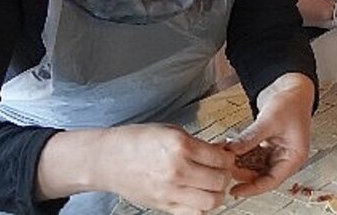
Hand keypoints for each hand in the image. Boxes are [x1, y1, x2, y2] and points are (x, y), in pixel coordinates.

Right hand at [90, 124, 235, 214]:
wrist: (107, 159)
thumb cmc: (136, 141)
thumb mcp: (171, 131)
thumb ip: (198, 143)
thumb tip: (221, 151)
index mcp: (180, 146)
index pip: (220, 158)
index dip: (229, 158)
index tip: (227, 157)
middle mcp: (177, 170)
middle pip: (219, 181)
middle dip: (226, 175)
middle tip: (222, 170)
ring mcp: (170, 191)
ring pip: (211, 201)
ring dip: (217, 194)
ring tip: (213, 186)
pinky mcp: (163, 205)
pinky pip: (194, 213)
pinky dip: (203, 207)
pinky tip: (200, 196)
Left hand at [225, 73, 314, 198]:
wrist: (292, 86)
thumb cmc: (292, 102)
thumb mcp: (270, 121)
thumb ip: (251, 137)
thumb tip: (231, 151)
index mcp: (294, 156)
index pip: (272, 181)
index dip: (252, 188)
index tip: (235, 191)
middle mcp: (285, 157)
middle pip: (261, 175)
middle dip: (243, 173)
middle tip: (225, 168)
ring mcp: (276, 151)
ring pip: (254, 166)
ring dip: (240, 163)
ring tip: (225, 158)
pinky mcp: (267, 144)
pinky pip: (252, 154)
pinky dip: (241, 153)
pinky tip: (230, 149)